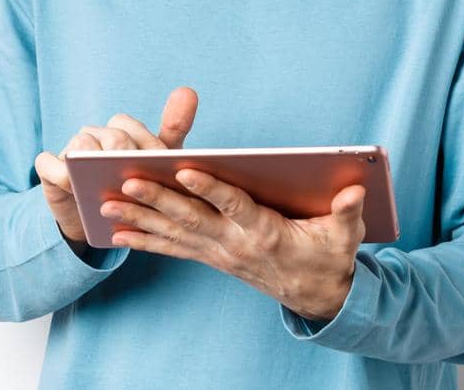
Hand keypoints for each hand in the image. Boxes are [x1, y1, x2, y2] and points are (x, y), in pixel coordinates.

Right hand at [33, 86, 198, 243]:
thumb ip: (172, 130)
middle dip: (125, 155)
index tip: (160, 164)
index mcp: (120, 130)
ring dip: (92, 162)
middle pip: (111, 137)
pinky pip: (48, 164)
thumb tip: (188, 91)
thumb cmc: (130, 186)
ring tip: (104, 181)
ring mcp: (70, 150)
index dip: (148, 145)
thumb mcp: (155, 163)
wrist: (96, 220)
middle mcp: (94, 134)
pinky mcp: (49, 169)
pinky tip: (71, 183)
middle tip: (135, 175)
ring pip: (81, 146)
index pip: (132, 127)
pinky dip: (58, 171)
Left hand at [100, 169, 366, 322]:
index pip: (234, 205)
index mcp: (266, 231)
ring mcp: (220, 254)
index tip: (186, 168)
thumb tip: (356, 189)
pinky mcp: (212, 258)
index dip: (210, 188)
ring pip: (174, 233)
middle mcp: (236, 244)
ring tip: (106, 205)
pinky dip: (144, 240)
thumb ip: (347, 212)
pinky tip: (117, 233)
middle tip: (127, 181)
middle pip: (192, 218)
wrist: (317, 295)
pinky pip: (172, 248)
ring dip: (139, 219)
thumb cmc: (329, 256)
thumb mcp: (345, 235)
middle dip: (157, 200)